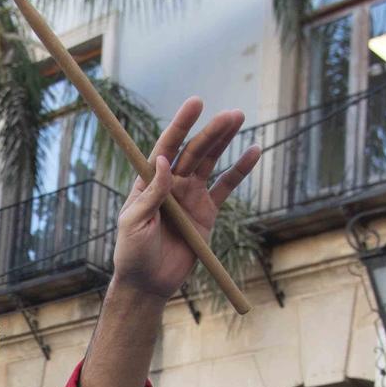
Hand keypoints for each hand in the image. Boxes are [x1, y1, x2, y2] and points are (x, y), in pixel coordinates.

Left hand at [109, 97, 260, 301]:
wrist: (148, 283)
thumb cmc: (132, 253)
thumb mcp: (134, 223)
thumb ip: (151, 193)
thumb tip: (164, 160)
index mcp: (149, 181)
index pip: (167, 146)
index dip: (181, 124)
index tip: (196, 103)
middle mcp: (171, 184)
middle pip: (194, 150)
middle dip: (212, 131)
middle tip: (232, 114)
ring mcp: (190, 196)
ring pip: (211, 162)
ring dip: (225, 141)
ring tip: (240, 119)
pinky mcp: (206, 213)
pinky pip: (226, 187)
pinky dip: (239, 170)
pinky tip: (253, 152)